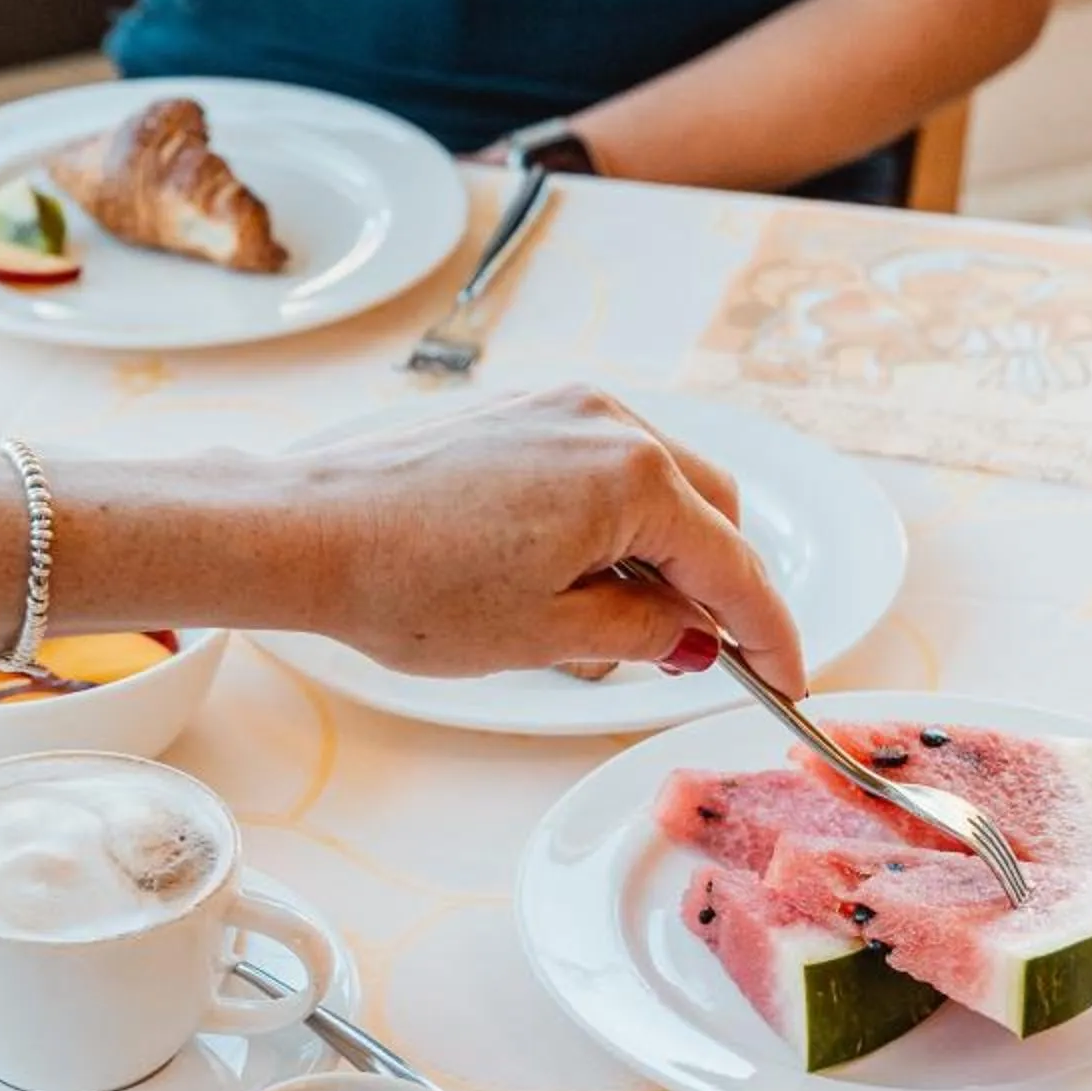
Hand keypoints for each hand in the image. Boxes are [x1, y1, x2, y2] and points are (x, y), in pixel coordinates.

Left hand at [292, 387, 805, 693]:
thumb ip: (644, 631)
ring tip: (608, 621)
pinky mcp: (519, 413)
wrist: (306, 532)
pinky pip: (602, 464)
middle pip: (710, 509)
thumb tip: (695, 635)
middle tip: (693, 656)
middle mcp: (608, 421)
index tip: (785, 683)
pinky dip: (612, 519)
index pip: (734, 566)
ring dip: (661, 551)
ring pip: (659, 483)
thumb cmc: (412, 586)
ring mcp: (561, 407)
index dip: (768, 634)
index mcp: (632, 477)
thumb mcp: (548, 636)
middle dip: (714, 583)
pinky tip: (569, 573)